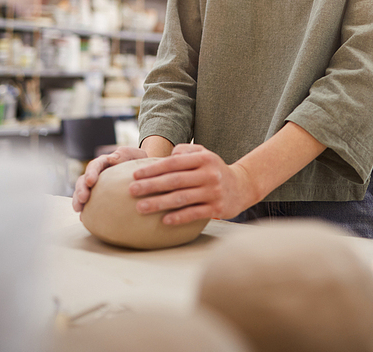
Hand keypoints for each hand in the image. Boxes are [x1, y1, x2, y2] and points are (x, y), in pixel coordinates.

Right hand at [72, 146, 146, 212]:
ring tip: (79, 209)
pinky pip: (89, 203)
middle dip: (81, 188)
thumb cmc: (142, 165)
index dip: (91, 173)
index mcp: (106, 162)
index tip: (91, 182)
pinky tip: (83, 217)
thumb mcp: (137, 155)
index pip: (95, 165)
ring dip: (78, 199)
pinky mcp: (98, 198)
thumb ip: (126, 153)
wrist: (146, 176)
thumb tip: (113, 158)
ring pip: (82, 191)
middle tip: (83, 198)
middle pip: (84, 179)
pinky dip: (84, 209)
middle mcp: (98, 174)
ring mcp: (97, 186)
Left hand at [127, 144, 255, 225]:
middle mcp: (209, 174)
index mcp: (203, 158)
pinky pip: (194, 213)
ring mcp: (213, 192)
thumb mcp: (203, 154)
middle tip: (131, 191)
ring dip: (159, 203)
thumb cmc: (213, 169)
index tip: (135, 175)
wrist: (241, 186)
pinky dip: (179, 217)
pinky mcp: (217, 208)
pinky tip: (164, 221)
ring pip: (182, 198)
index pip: (174, 163)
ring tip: (141, 207)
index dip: (153, 169)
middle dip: (151, 185)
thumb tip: (164, 158)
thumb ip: (184, 151)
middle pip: (175, 180)